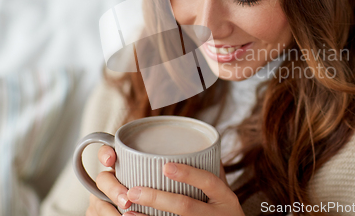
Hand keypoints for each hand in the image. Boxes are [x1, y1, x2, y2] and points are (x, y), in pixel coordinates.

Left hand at [88, 145, 243, 215]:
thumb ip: (213, 175)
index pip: (208, 182)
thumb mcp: (226, 196)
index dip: (188, 174)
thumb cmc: (227, 214)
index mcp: (225, 198)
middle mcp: (216, 215)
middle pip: (185, 207)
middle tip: (134, 190)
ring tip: (127, 206)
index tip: (166, 166)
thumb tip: (197, 146)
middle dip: (157, 198)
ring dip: (148, 215)